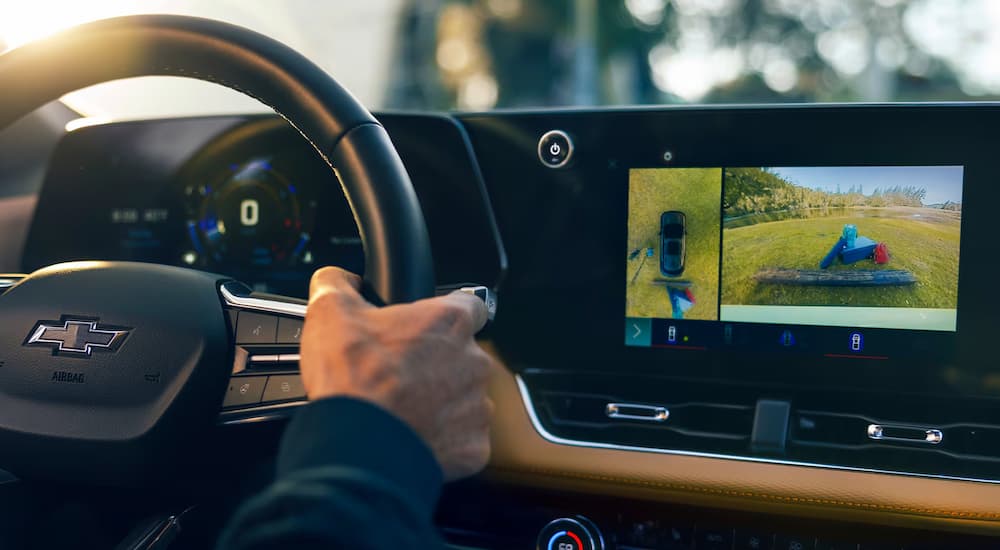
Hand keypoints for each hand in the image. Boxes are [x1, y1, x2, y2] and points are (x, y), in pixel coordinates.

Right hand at [299, 266, 493, 480]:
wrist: (359, 446)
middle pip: (464, 356)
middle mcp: (474, 361)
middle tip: (402, 374)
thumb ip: (336, 284)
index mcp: (449, 322)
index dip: (447, 314)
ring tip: (404, 408)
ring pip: (465, 398)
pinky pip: (463, 438)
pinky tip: (413, 435)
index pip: (470, 305)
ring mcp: (477, 405)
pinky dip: (443, 438)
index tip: (428, 326)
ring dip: (441, 402)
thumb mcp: (329, 313)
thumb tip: (335, 278)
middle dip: (438, 364)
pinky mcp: (474, 445)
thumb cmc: (353, 381)